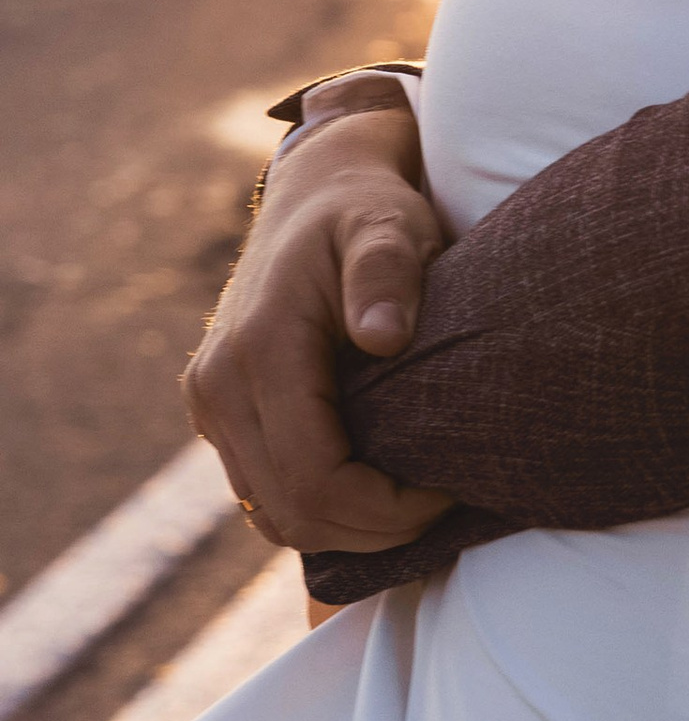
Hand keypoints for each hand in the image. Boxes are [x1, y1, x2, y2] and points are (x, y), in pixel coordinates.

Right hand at [183, 103, 456, 555]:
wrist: (316, 190)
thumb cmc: (367, 209)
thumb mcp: (390, 224)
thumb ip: (387, 272)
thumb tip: (384, 335)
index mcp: (261, 347)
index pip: (315, 478)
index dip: (384, 509)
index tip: (445, 493)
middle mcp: (219, 384)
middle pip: (293, 513)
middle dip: (373, 530)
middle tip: (442, 508)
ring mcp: (211, 403)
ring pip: (273, 516)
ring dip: (346, 529)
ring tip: (415, 504)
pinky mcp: (219, 414)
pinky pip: (264, 494)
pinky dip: (319, 510)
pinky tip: (377, 492)